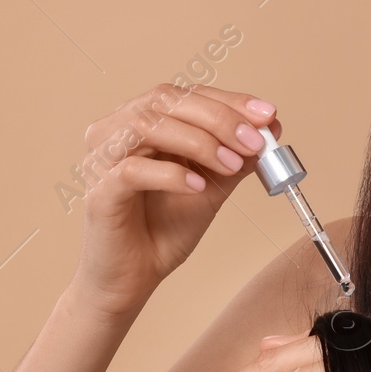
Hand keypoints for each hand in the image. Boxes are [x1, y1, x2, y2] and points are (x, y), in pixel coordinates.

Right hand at [68, 83, 279, 317]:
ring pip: (146, 126)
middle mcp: (115, 131)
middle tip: (254, 141)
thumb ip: (236, 154)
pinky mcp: (98, 192)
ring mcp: (101, 159)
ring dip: (198, 142)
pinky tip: (198, 186)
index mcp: (141, 121)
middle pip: (164, 100)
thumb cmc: (165, 226)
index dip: (228, 100)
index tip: (267, 115)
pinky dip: (171, 174)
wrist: (136, 277)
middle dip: (218, 118)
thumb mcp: (212, 183)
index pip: (185, 94)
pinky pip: (131, 170)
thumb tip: (271, 126)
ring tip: (231, 165)